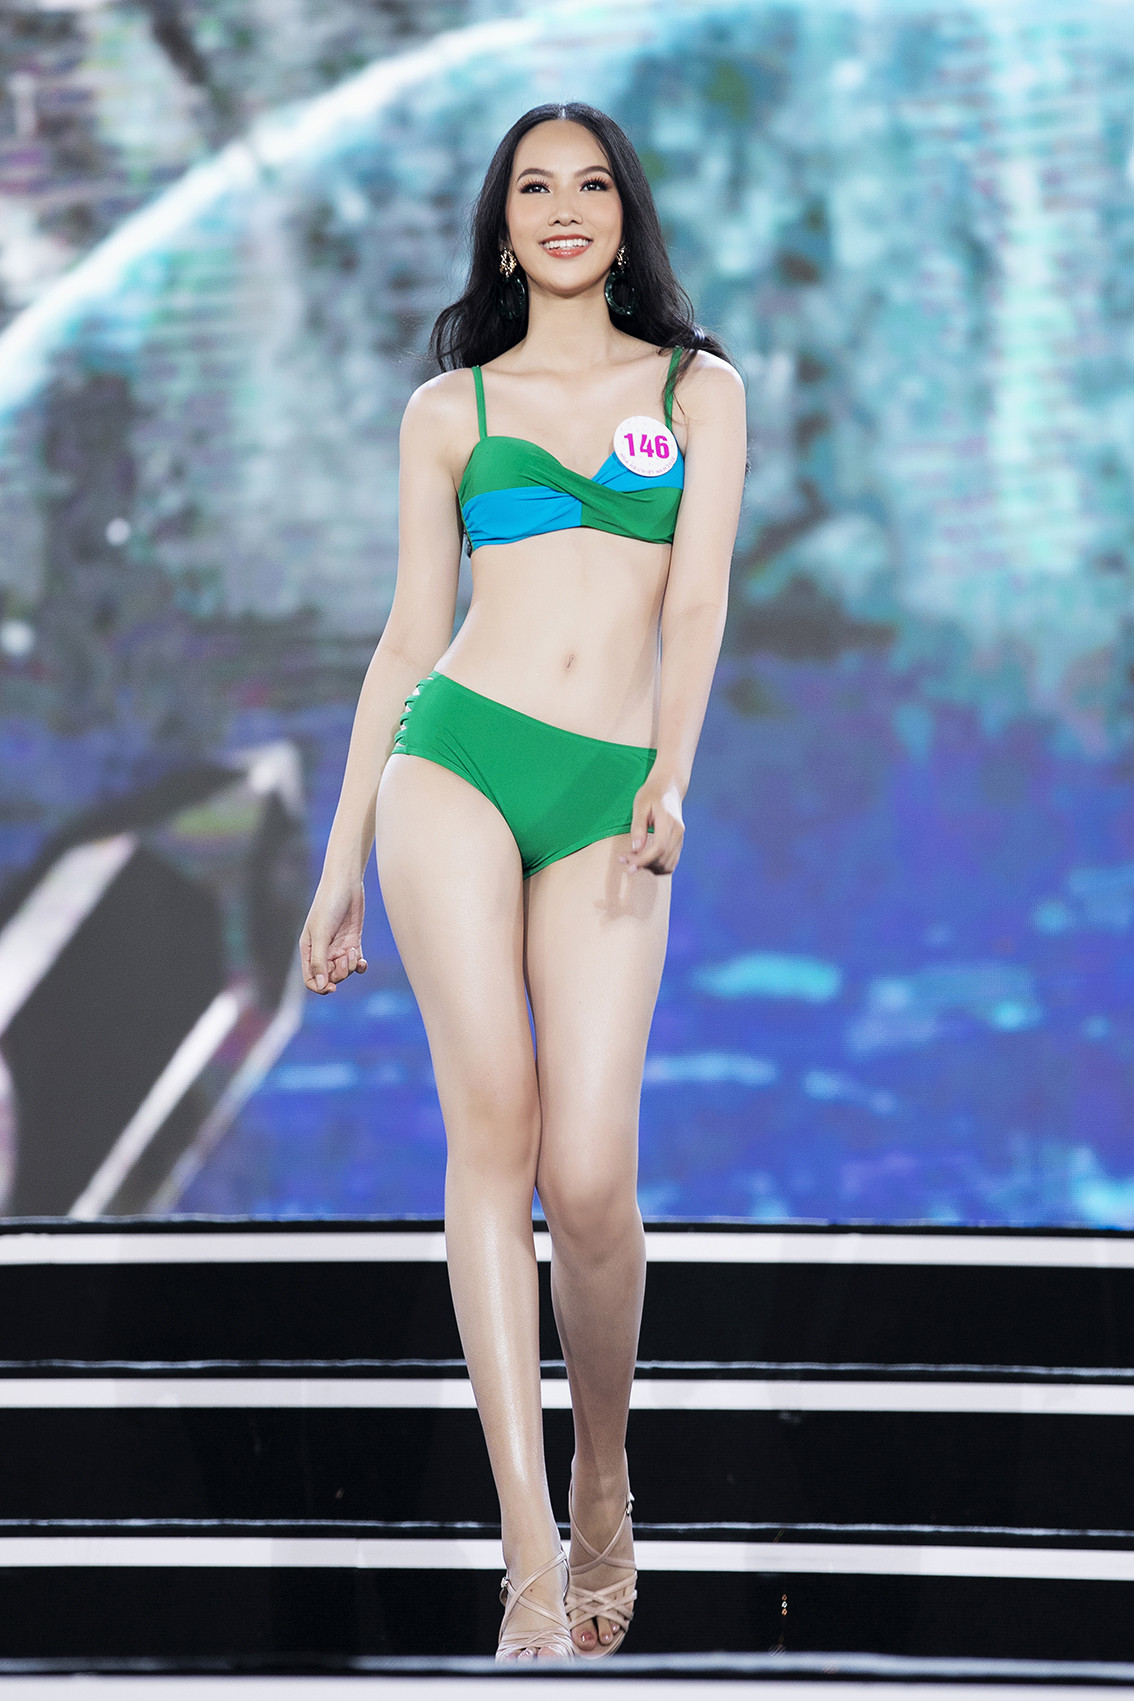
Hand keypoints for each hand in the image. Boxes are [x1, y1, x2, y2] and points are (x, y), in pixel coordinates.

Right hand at [300, 879, 366, 993]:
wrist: (346, 884)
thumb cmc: (328, 905)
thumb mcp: (321, 935)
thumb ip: (320, 961)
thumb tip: (321, 985)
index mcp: (309, 950)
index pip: (311, 979)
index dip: (320, 987)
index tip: (332, 987)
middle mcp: (323, 951)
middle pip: (330, 977)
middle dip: (340, 973)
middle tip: (345, 958)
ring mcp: (338, 947)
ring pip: (344, 970)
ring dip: (350, 966)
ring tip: (353, 951)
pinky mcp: (352, 941)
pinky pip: (356, 962)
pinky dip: (359, 965)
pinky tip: (362, 961)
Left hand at [620, 775, 684, 874]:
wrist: (668, 788)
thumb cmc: (651, 794)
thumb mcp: (640, 805)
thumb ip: (638, 827)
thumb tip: (636, 848)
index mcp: (669, 821)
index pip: (659, 848)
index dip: (642, 859)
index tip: (626, 862)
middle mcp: (678, 832)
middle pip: (663, 859)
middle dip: (642, 864)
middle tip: (623, 859)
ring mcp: (680, 838)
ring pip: (667, 865)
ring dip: (649, 868)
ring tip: (633, 859)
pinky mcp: (678, 843)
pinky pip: (670, 862)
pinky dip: (657, 867)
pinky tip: (644, 861)